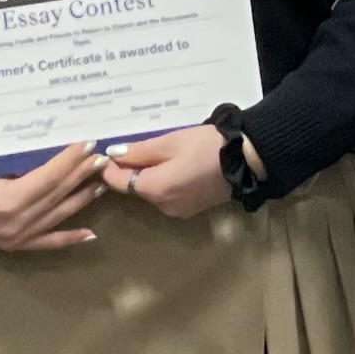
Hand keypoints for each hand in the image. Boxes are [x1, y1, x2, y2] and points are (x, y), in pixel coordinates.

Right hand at [0, 141, 105, 253]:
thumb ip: (16, 161)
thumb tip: (51, 146)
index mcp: (6, 200)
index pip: (48, 177)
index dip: (70, 160)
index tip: (88, 144)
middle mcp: (17, 222)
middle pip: (57, 194)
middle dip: (81, 174)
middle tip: (103, 157)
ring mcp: (20, 238)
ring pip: (59, 215)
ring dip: (83, 198)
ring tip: (103, 182)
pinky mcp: (19, 247)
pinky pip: (50, 242)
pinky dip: (71, 238)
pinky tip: (91, 234)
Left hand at [103, 122, 242, 220]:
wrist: (247, 161)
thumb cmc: (206, 146)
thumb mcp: (170, 142)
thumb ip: (139, 151)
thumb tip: (113, 155)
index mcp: (154, 189)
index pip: (118, 182)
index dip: (109, 167)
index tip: (108, 151)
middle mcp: (163, 206)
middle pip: (135, 187)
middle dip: (130, 169)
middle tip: (134, 146)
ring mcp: (178, 211)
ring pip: (152, 192)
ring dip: (148, 175)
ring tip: (157, 153)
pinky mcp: (191, 210)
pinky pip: (168, 195)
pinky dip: (164, 182)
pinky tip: (174, 165)